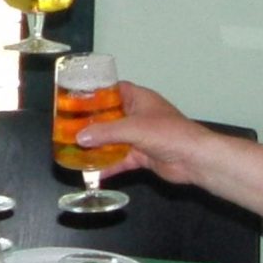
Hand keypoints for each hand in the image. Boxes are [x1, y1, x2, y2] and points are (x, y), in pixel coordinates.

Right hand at [77, 81, 213, 185]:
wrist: (194, 159)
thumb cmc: (169, 134)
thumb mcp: (133, 128)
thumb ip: (105, 133)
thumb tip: (79, 137)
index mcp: (140, 99)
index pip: (115, 90)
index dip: (97, 93)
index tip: (77, 98)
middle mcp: (138, 115)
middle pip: (110, 117)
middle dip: (92, 123)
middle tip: (69, 126)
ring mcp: (140, 136)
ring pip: (113, 139)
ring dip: (97, 145)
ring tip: (74, 148)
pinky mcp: (141, 156)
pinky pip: (120, 159)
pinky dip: (107, 165)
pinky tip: (91, 172)